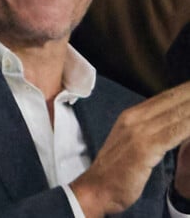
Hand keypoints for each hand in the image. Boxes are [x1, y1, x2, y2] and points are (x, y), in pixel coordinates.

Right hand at [70, 81, 189, 216]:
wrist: (97, 187)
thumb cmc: (117, 170)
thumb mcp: (132, 144)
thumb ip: (150, 132)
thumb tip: (171, 125)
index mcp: (131, 115)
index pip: (164, 98)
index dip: (185, 91)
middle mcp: (134, 118)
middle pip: (171, 101)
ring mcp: (138, 132)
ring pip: (175, 115)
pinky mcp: (144, 148)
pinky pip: (173, 133)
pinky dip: (188, 125)